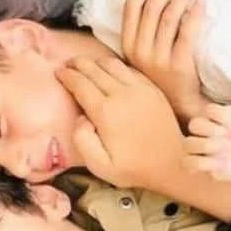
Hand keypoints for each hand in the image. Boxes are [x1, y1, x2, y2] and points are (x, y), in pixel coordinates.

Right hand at [58, 56, 184, 189]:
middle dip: (77, 64)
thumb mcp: (99, 165)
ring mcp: (140, 89)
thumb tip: (81, 117)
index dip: (67, 76)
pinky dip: (115, 65)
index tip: (58, 72)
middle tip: (67, 64)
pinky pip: (130, 68)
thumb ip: (82, 140)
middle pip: (94, 69)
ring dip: (95, 61)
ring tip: (85, 64)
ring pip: (112, 63)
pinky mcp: (152, 89)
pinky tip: (108, 71)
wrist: (173, 163)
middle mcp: (122, 94)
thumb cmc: (132, 168)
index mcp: (105, 112)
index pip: (80, 84)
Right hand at [121, 0, 208, 123]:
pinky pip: (188, 32)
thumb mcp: (141, 58)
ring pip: (170, 16)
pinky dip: (195, 13)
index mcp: (128, 48)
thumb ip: (142, 34)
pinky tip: (202, 2)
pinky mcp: (179, 65)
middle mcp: (140, 52)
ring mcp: (159, 59)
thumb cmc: (161, 79)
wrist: (178, 108)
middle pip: (152, 8)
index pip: (131, 9)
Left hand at [184, 103, 230, 180]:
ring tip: (227, 135)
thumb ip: (210, 168)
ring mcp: (210, 127)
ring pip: (194, 124)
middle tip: (226, 148)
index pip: (186, 160)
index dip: (197, 162)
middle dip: (205, 146)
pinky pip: (210, 110)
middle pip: (187, 142)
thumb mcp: (226, 173)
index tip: (215, 164)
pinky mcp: (223, 113)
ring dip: (211, 130)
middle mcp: (202, 142)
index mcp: (200, 158)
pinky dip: (221, 117)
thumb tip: (200, 161)